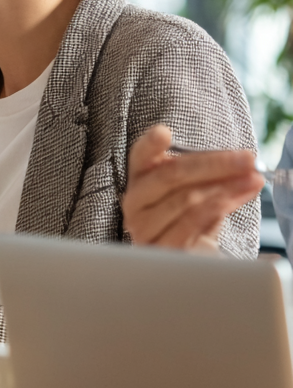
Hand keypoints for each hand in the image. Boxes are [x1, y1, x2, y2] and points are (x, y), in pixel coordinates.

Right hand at [121, 125, 263, 252]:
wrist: (182, 254)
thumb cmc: (188, 215)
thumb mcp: (195, 187)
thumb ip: (210, 173)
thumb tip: (244, 164)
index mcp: (140, 176)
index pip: (140, 155)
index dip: (150, 145)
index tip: (164, 133)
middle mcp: (135, 199)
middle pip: (172, 175)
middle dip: (215, 164)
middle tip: (247, 159)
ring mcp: (143, 225)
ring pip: (185, 198)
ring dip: (225, 187)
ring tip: (252, 180)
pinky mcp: (159, 247)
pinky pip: (190, 222)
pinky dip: (215, 207)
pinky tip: (233, 199)